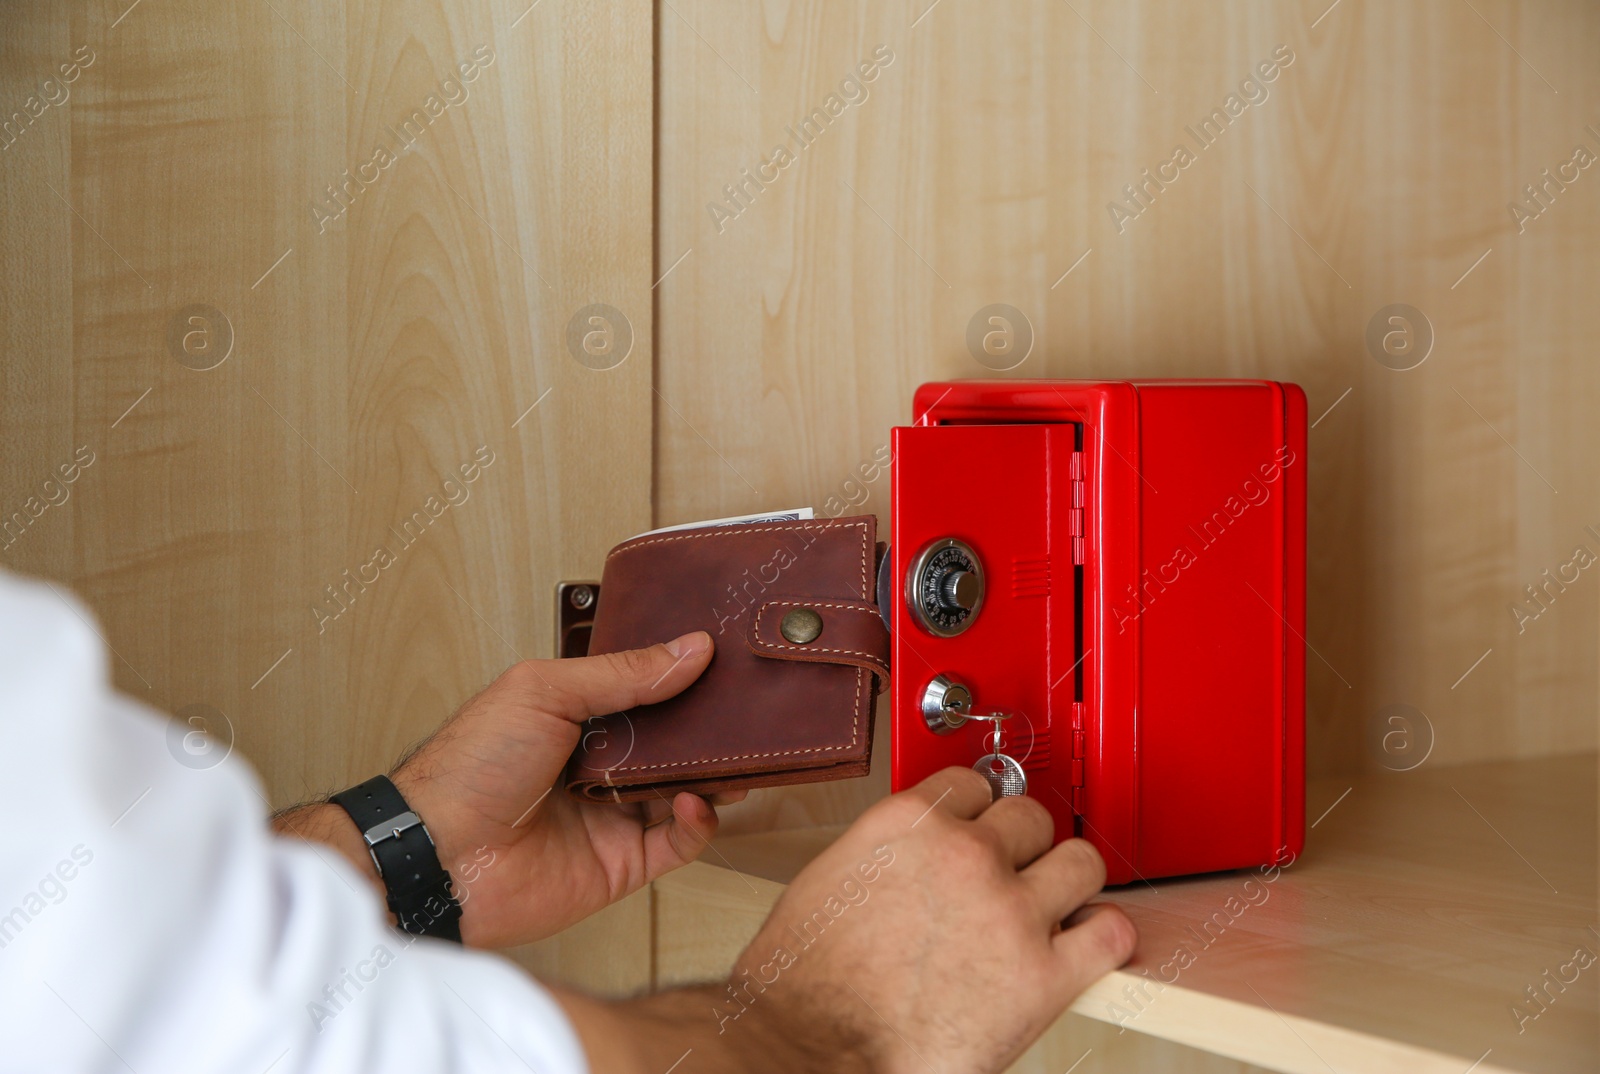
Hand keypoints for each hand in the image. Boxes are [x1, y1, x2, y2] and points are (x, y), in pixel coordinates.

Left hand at [279, 631, 738, 948]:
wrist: (439, 856)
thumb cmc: (473, 765)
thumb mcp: (545, 693)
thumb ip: (623, 673)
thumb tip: (692, 648)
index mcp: (574, 715)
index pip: (643, 689)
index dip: (680, 674)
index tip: (721, 657)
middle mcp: (598, 763)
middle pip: (672, 740)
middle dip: (708, 726)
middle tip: (743, 710)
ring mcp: (612, 814)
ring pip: (685, 789)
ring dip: (713, 773)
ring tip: (735, 757)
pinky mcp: (623, 863)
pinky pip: (679, 842)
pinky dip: (699, 822)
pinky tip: (696, 801)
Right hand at [724, 767, 1135, 1072]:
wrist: (812, 1049)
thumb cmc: (806, 984)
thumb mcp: (834, 879)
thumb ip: (890, 854)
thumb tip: (915, 861)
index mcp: (908, 825)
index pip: (974, 784)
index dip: (979, 812)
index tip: (980, 829)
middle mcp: (965, 855)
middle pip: (1030, 816)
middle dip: (1022, 845)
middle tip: (1012, 875)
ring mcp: (1010, 912)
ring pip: (1080, 861)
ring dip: (1068, 880)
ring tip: (1054, 904)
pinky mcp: (1042, 976)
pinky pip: (1111, 934)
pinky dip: (1104, 936)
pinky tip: (1084, 944)